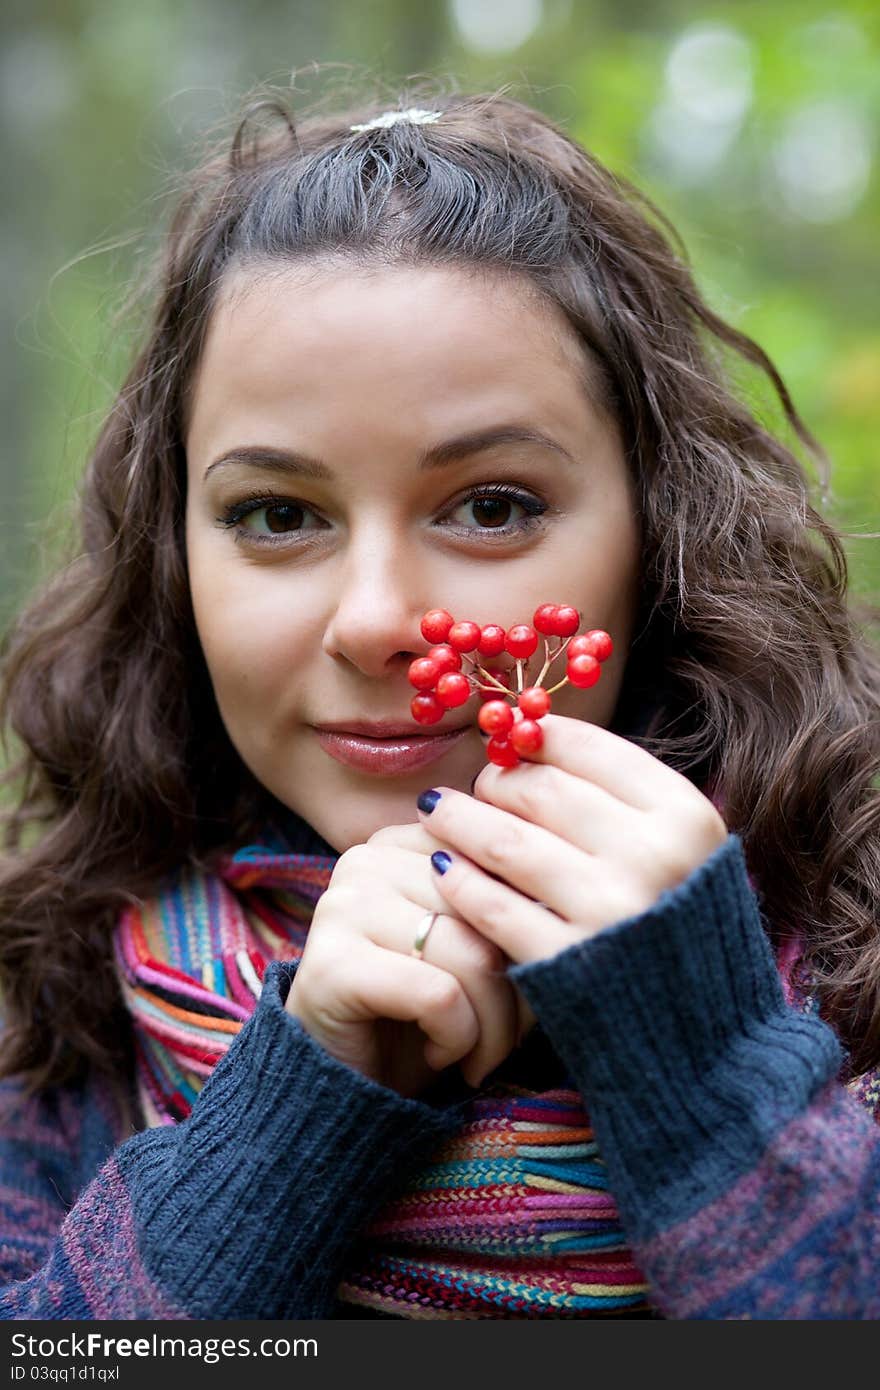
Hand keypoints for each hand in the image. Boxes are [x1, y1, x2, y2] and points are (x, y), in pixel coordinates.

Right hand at [285, 820, 530, 1096]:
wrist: (347, 1090)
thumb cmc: (427, 1016)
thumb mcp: (479, 951)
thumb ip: (512, 910)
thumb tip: (571, 903)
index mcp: (407, 839)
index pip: (502, 862)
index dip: (530, 930)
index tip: (527, 984)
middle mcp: (368, 857)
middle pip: (492, 909)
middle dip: (519, 986)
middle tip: (510, 1037)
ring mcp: (343, 905)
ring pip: (472, 953)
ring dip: (492, 1025)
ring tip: (477, 1056)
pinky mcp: (330, 964)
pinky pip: (439, 996)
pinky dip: (457, 1040)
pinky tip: (438, 1056)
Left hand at [416, 713, 728, 965]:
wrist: (702, 1041)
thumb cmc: (677, 926)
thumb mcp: (676, 850)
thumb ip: (617, 797)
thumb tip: (527, 735)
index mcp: (687, 817)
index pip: (588, 748)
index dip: (536, 738)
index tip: (511, 741)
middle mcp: (653, 858)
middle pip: (541, 788)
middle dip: (497, 780)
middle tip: (476, 784)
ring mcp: (608, 911)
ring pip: (505, 839)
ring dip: (459, 819)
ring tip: (436, 812)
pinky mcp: (565, 961)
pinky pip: (491, 904)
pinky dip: (460, 880)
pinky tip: (445, 868)